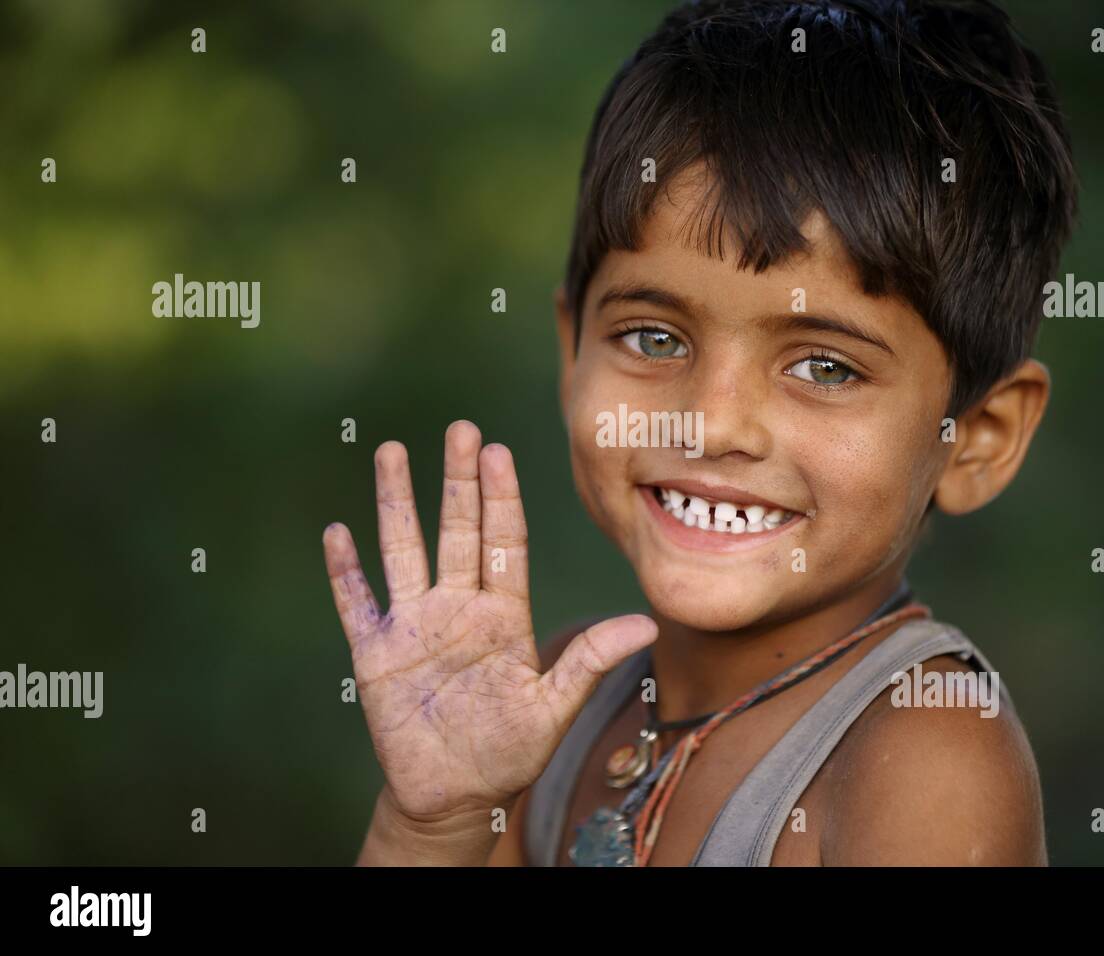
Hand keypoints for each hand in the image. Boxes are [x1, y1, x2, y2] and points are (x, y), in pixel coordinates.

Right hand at [323, 421, 656, 851]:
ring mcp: (414, 625)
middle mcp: (458, 608)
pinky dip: (346, 571)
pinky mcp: (376, 653)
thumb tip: (645, 624)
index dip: (502, 497)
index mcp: (503, 614)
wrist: (455, 795)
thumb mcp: (554, 708)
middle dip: (457, 480)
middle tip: (460, 428)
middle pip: (457, 530)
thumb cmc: (509, 751)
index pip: (505, 542)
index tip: (498, 451)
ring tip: (392, 451)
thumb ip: (589, 661)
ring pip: (404, 550)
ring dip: (397, 502)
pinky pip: (358, 603)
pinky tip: (337, 532)